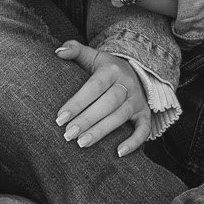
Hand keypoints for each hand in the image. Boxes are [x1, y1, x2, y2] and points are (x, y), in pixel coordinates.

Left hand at [54, 42, 154, 156]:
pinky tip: (118, 153)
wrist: (135, 71)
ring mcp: (137, 100)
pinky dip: (134, 142)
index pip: (93, 87)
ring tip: (82, 143)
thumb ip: (75, 50)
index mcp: (112, 70)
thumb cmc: (105, 68)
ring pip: (121, 117)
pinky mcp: (145, 114)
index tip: (59, 118)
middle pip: (108, 103)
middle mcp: (127, 84)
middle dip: (87, 119)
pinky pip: (144, 129)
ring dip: (102, 131)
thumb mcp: (92, 55)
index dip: (77, 103)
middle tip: (68, 135)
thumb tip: (58, 52)